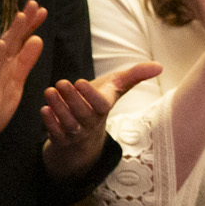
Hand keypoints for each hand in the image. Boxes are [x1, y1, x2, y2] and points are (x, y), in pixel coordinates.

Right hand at [0, 3, 46, 160]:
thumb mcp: (15, 83)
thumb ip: (25, 62)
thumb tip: (36, 40)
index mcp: (4, 67)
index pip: (18, 42)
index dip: (29, 26)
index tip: (41, 9)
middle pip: (10, 42)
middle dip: (23, 23)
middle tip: (35, 4)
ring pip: (0, 54)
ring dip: (11, 35)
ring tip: (20, 17)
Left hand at [41, 61, 164, 177]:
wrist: (83, 133)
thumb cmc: (98, 102)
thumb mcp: (116, 87)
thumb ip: (135, 75)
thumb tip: (160, 66)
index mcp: (103, 108)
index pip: (101, 105)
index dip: (91, 95)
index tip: (80, 81)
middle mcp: (91, 123)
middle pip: (83, 114)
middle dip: (72, 99)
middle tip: (61, 83)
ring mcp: (76, 132)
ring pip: (68, 124)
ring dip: (58, 108)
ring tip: (49, 92)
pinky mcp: (60, 139)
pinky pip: (55, 134)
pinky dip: (49, 123)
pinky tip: (44, 110)